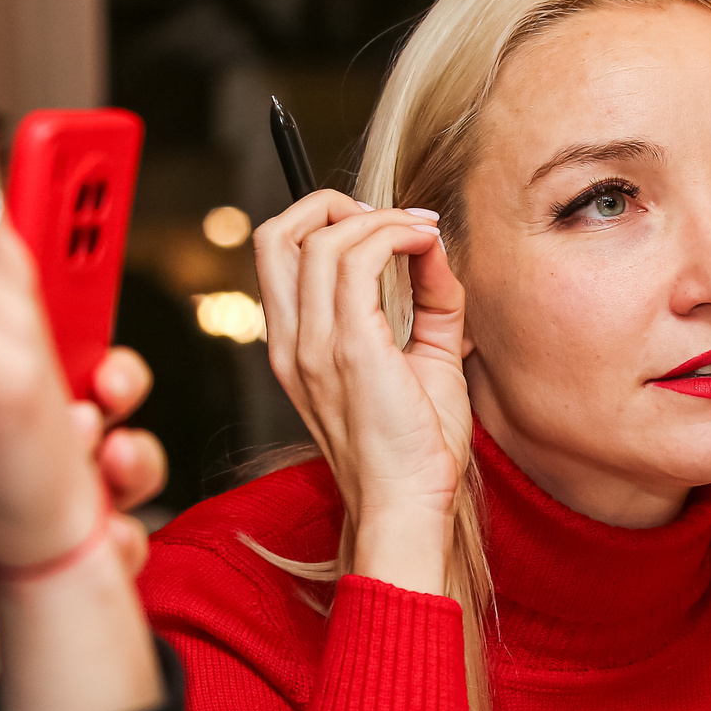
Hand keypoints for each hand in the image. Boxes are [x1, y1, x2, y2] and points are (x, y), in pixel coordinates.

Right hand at [254, 190, 467, 594]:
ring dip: (379, 217)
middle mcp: (292, 342)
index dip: (327, 221)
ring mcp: (313, 346)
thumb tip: (434, 247)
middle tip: (392, 217)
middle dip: (330, 203)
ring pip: (319, 238)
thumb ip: (432, 301)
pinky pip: (357, 261)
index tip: (389, 227)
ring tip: (423, 232)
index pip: (279, 255)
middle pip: (275, 233)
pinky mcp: (348, 349)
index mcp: (297, 346)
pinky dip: (394, 235)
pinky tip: (426, 244)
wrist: (408, 507)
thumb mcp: (426, 359)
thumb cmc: (415, 450)